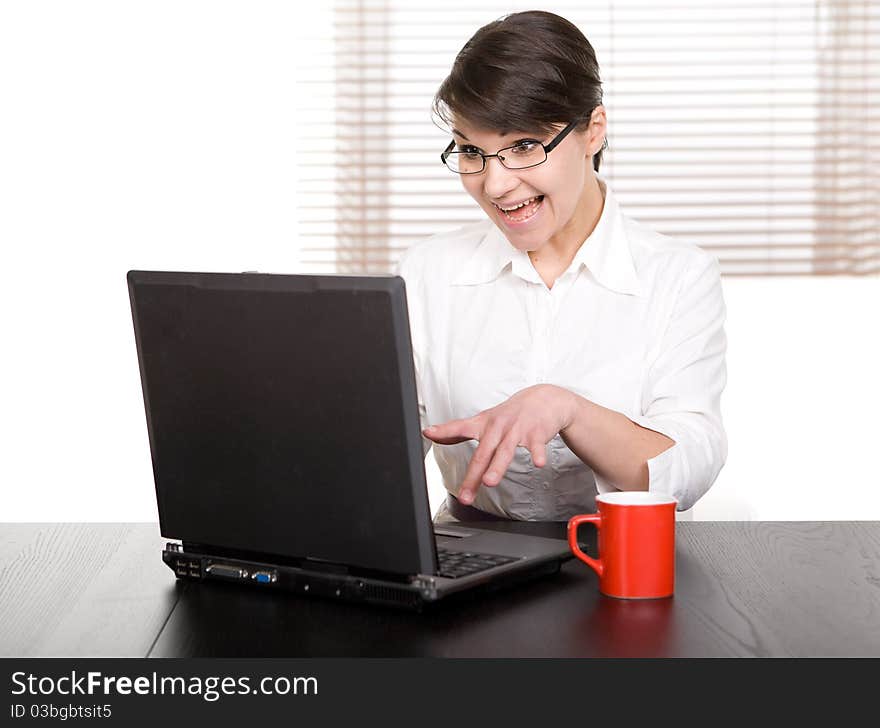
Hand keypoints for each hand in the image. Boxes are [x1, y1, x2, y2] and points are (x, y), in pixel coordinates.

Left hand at [422, 384, 577, 504]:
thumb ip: (459, 431)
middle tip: (464, 495)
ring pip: (505, 452)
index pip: (459, 428)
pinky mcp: (536, 433)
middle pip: (482, 454)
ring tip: (489, 482)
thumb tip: (433, 435)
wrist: (543, 399)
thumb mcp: (483, 420)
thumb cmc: (509, 414)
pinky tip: (538, 464)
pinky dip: (537, 455)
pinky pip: (536, 446)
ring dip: (497, 467)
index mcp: (482, 425)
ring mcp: (516, 430)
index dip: (443, 431)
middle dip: (472, 475)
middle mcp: (497, 427)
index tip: (428, 432)